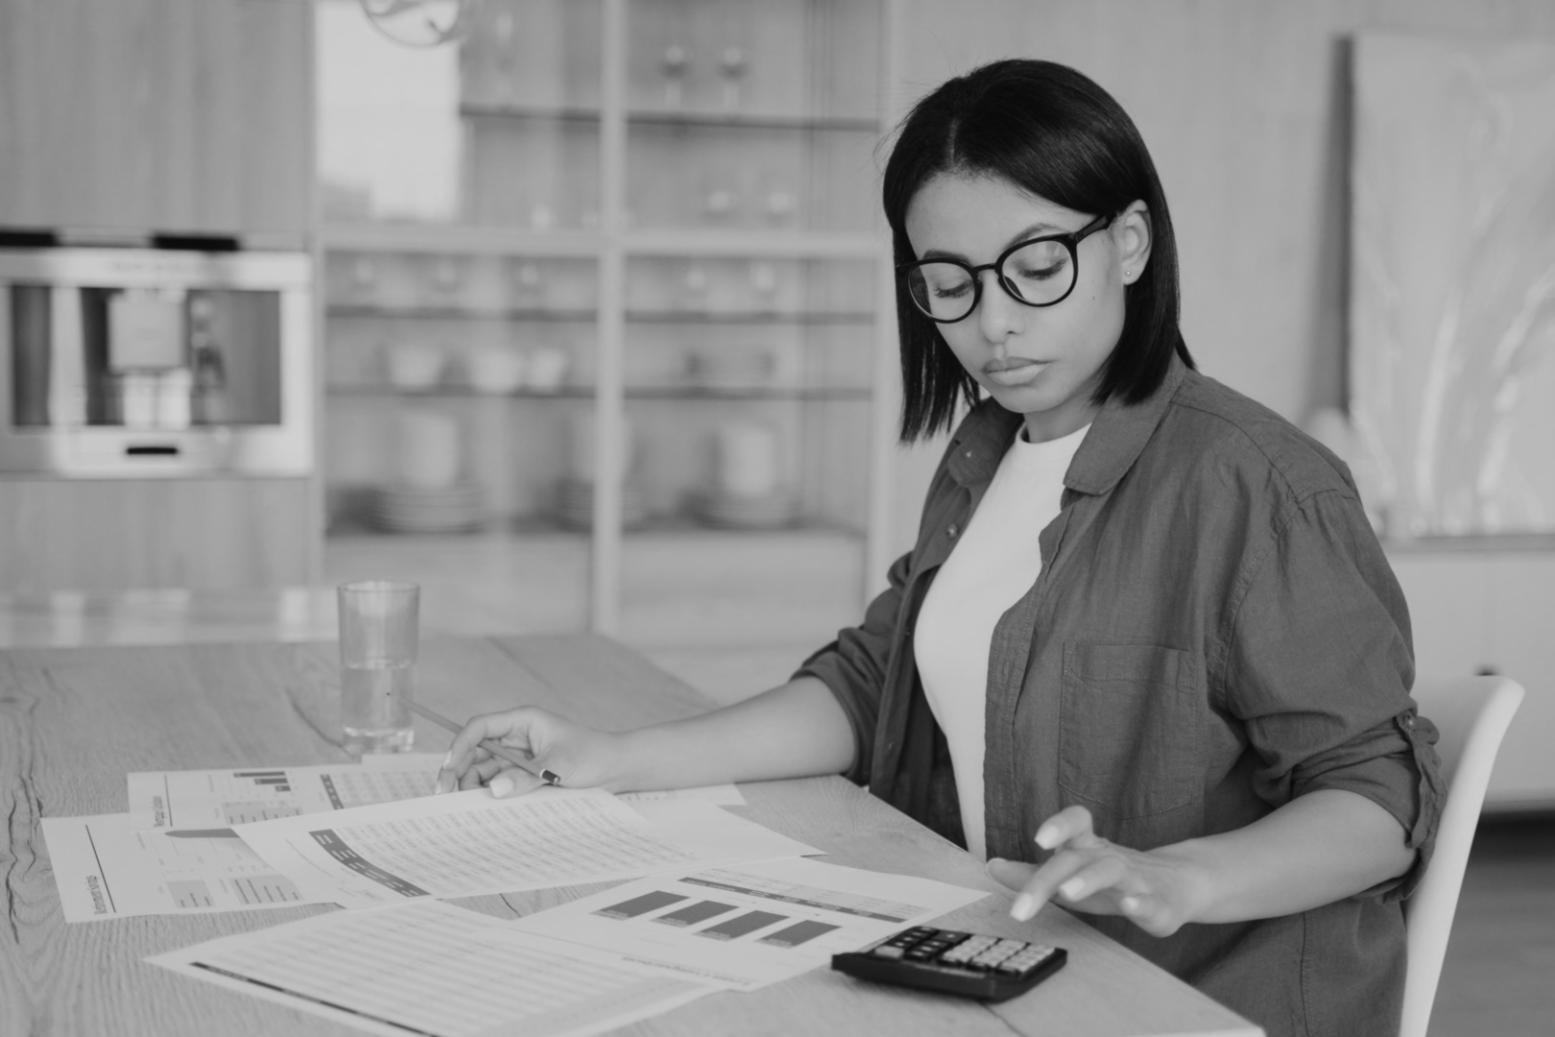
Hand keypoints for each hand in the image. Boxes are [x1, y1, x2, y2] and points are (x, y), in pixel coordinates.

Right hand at [433, 707, 623, 797]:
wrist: (617, 768)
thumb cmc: (592, 756)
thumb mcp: (558, 766)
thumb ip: (525, 777)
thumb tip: (493, 790)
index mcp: (522, 721)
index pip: (480, 727)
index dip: (460, 745)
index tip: (448, 768)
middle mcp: (516, 736)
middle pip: (475, 751)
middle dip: (458, 770)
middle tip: (444, 795)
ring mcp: (518, 756)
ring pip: (483, 769)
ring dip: (471, 785)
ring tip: (463, 807)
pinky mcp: (523, 773)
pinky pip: (498, 782)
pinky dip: (488, 794)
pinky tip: (481, 808)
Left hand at [986, 806, 1202, 937]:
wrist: (1179, 885)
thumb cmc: (1114, 881)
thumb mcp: (1071, 874)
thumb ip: (1031, 872)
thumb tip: (992, 866)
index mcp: (1090, 847)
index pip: (1076, 822)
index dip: (1059, 825)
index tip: (1038, 839)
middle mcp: (1109, 857)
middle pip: (1077, 859)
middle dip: (1046, 881)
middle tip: (1020, 908)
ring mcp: (1136, 879)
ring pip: (1111, 872)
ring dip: (1088, 881)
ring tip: (1068, 894)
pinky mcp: (1160, 905)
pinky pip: (1152, 902)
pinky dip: (1142, 904)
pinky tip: (1131, 906)